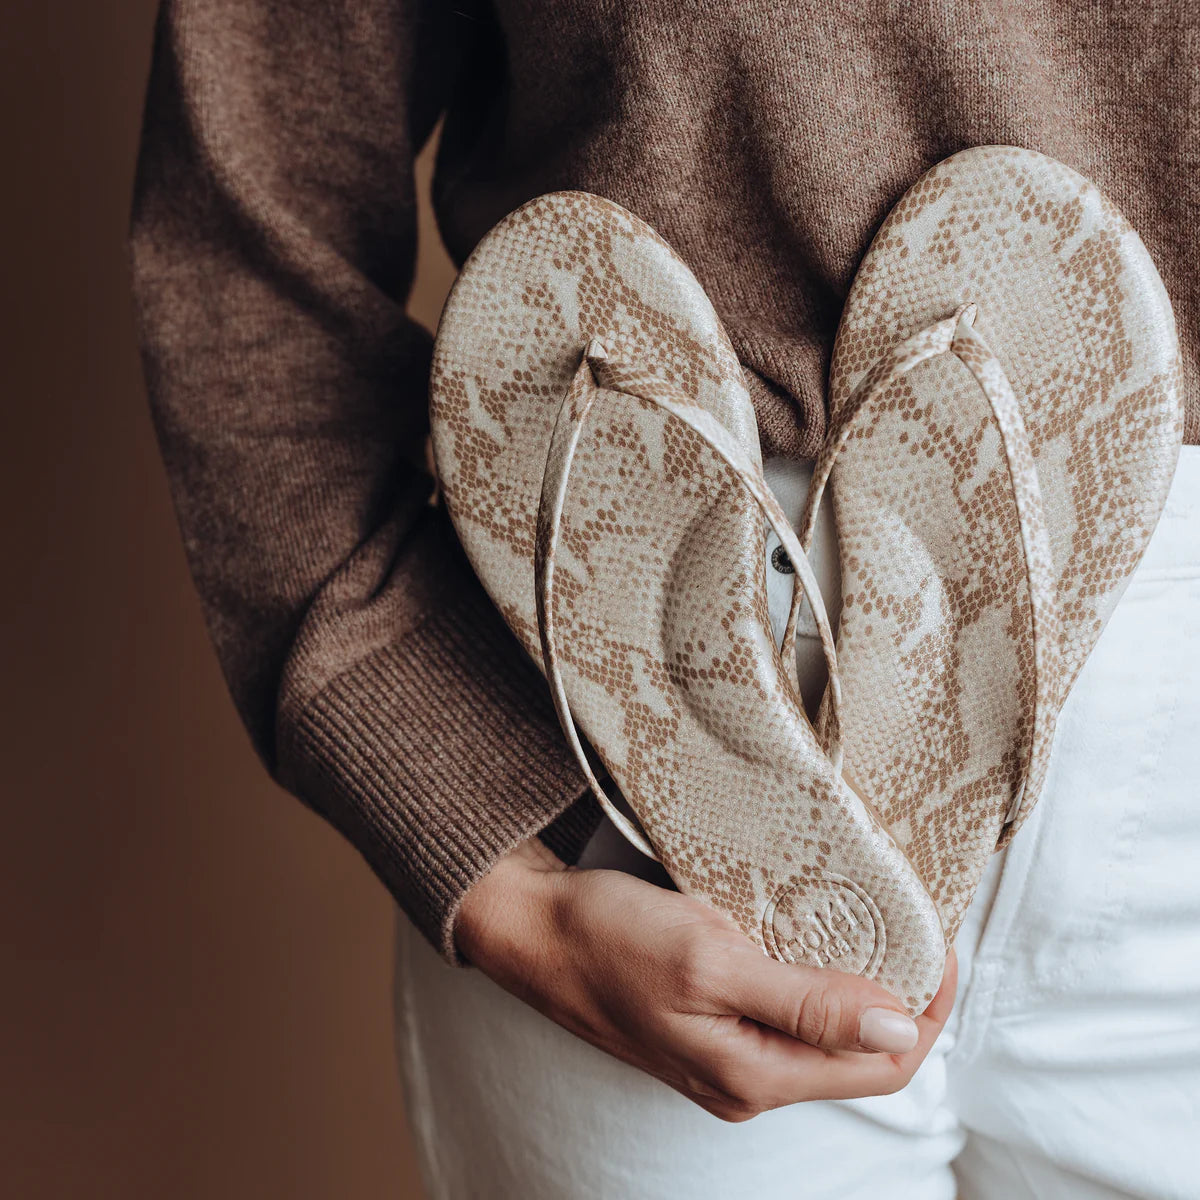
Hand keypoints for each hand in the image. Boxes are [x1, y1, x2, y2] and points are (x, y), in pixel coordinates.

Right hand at [455, 839, 956, 1121]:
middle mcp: (746, 1079)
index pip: (882, 1064)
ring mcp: (725, 1056)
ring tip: (876, 926)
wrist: (534, 931)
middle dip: (900, 998)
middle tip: (916, 927)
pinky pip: (786, 1016)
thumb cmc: (610, 941)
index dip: (926, 1009)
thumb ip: (805, 1003)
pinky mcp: (708, 1025)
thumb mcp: (712, 961)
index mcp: (753, 1074)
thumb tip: (896, 1027)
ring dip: (858, 987)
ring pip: (823, 1035)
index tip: (943, 942)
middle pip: (858, 1056)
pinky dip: (816, 980)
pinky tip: (813, 935)